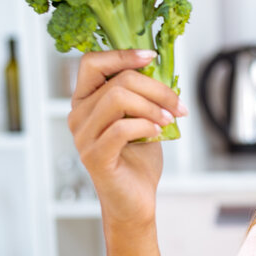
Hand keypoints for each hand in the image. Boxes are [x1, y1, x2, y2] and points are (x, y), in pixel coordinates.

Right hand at [68, 50, 186, 226]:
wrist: (135, 200)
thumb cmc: (137, 159)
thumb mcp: (142, 117)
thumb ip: (142, 94)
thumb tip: (159, 65)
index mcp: (86, 101)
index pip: (92, 62)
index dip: (122, 54)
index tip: (152, 56)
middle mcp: (78, 116)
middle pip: (117, 81)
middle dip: (156, 88)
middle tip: (178, 105)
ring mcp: (83, 136)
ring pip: (118, 99)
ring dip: (153, 106)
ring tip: (170, 120)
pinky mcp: (94, 156)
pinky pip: (121, 128)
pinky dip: (146, 125)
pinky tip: (158, 132)